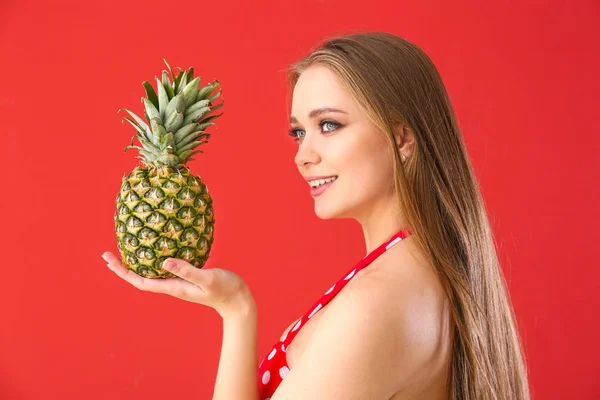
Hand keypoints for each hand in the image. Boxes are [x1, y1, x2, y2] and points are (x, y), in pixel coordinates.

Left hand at [102, 252, 253, 317]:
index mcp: (173, 287)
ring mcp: (179, 281)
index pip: (141, 281)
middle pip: (140, 277)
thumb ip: (187, 270)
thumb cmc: (225, 289)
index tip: (110, 259)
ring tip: (125, 250)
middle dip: (123, 267)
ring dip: (136, 263)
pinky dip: (155, 259)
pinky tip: (156, 250)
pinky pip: (165, 267)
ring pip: (151, 272)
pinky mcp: (187, 276)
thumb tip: (164, 262)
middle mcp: (172, 285)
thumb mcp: (207, 278)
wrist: (238, 300)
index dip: (123, 271)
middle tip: (107, 253)